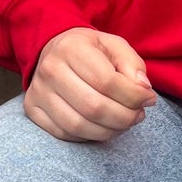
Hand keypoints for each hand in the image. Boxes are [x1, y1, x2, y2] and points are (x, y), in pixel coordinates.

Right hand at [25, 28, 157, 142]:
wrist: (52, 49)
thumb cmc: (89, 50)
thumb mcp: (114, 46)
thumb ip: (133, 65)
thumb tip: (143, 90)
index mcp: (72, 48)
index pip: (107, 82)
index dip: (134, 97)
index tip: (148, 99)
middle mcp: (50, 70)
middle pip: (94, 107)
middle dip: (124, 117)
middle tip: (138, 115)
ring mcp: (38, 92)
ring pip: (79, 125)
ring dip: (109, 131)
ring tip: (124, 123)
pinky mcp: (32, 110)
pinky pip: (65, 134)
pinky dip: (89, 136)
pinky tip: (102, 126)